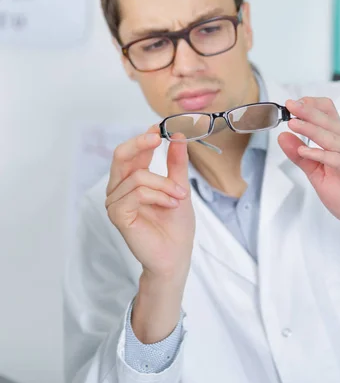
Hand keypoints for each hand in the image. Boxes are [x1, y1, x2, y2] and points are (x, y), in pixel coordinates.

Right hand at [105, 126, 194, 282]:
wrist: (175, 256)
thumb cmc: (176, 227)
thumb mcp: (179, 187)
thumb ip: (176, 163)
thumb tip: (177, 136)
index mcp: (133, 181)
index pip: (132, 153)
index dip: (143, 137)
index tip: (159, 126)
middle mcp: (120, 190)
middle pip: (120, 156)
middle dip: (140, 143)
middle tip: (158, 137)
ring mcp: (115, 202)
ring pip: (137, 176)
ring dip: (164, 184)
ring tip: (178, 197)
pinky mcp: (117, 214)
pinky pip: (136, 193)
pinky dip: (157, 195)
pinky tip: (169, 204)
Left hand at [278, 97, 339, 253]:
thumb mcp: (318, 175)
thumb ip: (301, 156)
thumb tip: (283, 136)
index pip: (329, 113)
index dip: (311, 106)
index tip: (291, 104)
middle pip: (329, 121)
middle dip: (307, 112)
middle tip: (289, 105)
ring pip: (333, 138)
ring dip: (311, 130)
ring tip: (292, 125)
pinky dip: (321, 154)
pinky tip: (305, 151)